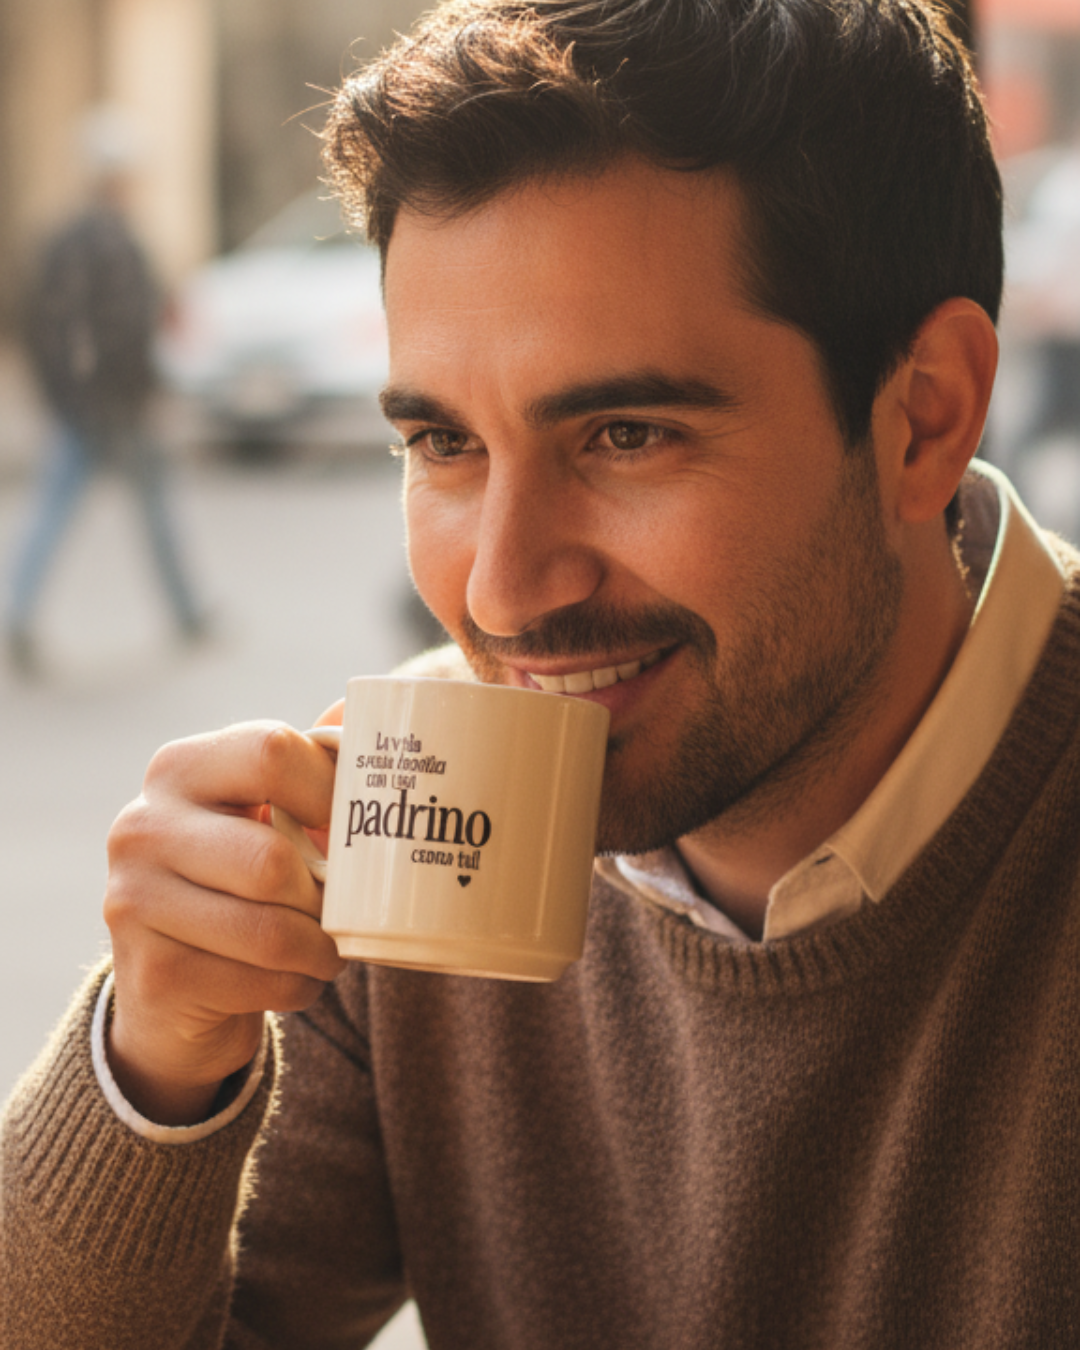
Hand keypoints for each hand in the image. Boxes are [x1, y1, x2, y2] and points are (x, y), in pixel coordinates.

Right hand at [103, 714, 346, 1125]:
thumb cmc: (243, 877)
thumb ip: (315, 764)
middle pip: (272, 860)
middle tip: (345, 907)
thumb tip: (367, 709)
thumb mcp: (269, 813)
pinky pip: (259, 982)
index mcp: (180, 768)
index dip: (331, 791)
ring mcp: (133, 901)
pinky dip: (299, 986)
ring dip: (321, 949)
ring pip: (270, 932)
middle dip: (327, 896)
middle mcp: (143, 826)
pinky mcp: (149, 973)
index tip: (359, 826)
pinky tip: (295, 976)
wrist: (173, 981)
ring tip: (329, 947)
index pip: (272, 752)